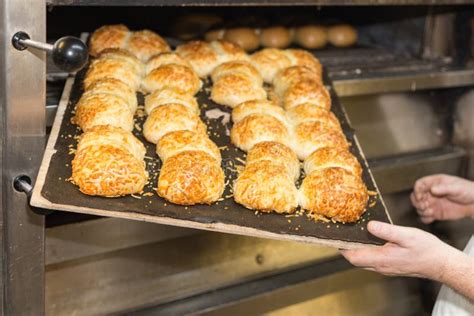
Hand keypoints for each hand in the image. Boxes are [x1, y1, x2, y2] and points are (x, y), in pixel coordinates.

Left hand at [341, 221, 457, 279]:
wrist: (441, 263)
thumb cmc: (426, 250)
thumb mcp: (407, 235)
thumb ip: (387, 231)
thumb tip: (369, 225)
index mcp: (381, 259)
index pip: (353, 257)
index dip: (341, 248)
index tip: (334, 237)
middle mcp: (380, 266)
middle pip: (355, 259)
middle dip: (346, 248)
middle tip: (340, 232)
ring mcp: (385, 267)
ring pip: (363, 260)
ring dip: (355, 249)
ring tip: (350, 233)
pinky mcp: (390, 266)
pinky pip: (372, 260)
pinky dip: (365, 250)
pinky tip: (367, 239)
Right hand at [410, 174, 473, 223]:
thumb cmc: (468, 191)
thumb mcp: (456, 187)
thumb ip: (443, 188)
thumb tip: (432, 189)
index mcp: (434, 183)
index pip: (419, 184)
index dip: (417, 190)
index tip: (420, 196)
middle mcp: (431, 193)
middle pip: (415, 196)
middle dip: (417, 202)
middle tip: (424, 205)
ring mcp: (432, 203)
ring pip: (419, 207)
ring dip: (422, 210)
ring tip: (430, 212)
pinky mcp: (436, 213)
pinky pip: (425, 217)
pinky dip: (425, 218)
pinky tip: (431, 217)